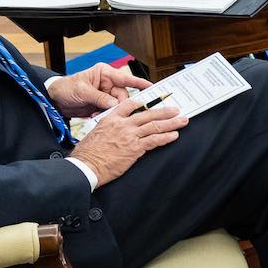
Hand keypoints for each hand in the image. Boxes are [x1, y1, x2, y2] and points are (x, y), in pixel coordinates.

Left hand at [44, 61, 151, 115]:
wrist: (54, 100)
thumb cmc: (66, 88)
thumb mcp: (83, 91)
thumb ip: (100, 97)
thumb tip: (114, 105)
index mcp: (105, 74)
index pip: (125, 78)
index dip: (139, 82)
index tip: (151, 87)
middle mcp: (107, 83)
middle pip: (123, 95)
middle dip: (119, 104)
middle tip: (114, 111)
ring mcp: (105, 94)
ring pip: (117, 105)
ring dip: (111, 111)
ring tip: (99, 114)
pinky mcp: (101, 104)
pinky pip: (110, 111)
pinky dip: (105, 116)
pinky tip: (96, 116)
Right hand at [70, 98, 185, 186]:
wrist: (86, 166)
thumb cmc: (88, 153)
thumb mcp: (96, 132)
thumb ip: (109, 127)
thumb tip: (117, 129)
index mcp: (111, 119)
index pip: (130, 105)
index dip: (144, 102)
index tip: (153, 102)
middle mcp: (122, 124)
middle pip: (148, 114)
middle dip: (165, 112)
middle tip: (176, 110)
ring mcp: (130, 136)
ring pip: (155, 126)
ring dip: (171, 123)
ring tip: (182, 121)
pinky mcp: (134, 148)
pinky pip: (154, 140)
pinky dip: (166, 137)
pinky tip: (174, 136)